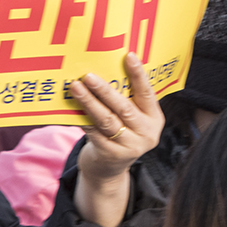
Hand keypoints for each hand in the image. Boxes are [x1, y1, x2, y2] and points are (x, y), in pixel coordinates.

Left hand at [71, 52, 163, 181]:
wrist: (108, 170)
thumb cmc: (118, 134)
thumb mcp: (131, 119)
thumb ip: (126, 100)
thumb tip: (103, 70)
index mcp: (154, 119)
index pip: (147, 93)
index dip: (139, 75)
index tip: (129, 56)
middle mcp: (146, 133)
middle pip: (124, 107)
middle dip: (105, 90)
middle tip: (88, 76)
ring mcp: (130, 146)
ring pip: (107, 120)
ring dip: (89, 102)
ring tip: (75, 88)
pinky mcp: (111, 155)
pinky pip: (94, 132)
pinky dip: (82, 119)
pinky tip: (72, 108)